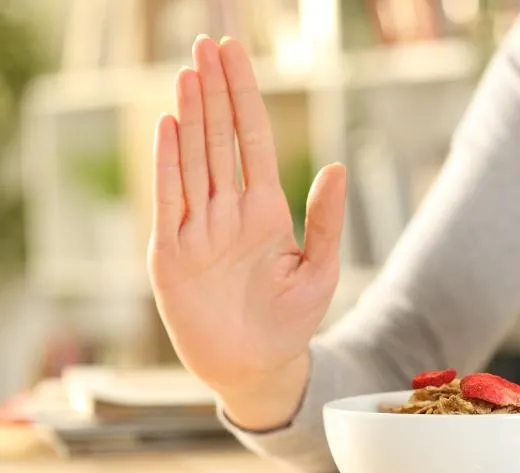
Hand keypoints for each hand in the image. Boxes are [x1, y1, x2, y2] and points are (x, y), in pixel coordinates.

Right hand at [148, 35, 345, 429]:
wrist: (258, 367)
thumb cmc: (290, 322)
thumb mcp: (318, 270)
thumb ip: (325, 220)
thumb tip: (336, 166)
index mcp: (265, 211)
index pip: (254, 141)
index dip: (245, 97)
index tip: (236, 55)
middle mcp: (229, 212)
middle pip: (220, 139)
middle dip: (215, 92)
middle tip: (207, 44)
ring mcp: (198, 230)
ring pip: (194, 160)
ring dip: (191, 115)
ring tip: (189, 73)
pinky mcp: (171, 254)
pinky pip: (170, 200)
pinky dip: (169, 164)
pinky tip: (169, 126)